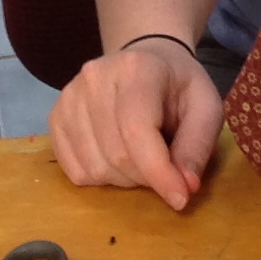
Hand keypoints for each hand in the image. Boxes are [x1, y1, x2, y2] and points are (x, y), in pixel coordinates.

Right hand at [49, 41, 224, 209]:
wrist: (144, 61)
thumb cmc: (177, 87)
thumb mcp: (206, 107)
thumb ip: (197, 145)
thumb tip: (185, 187)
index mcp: (137, 68)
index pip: (137, 130)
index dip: (158, 172)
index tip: (180, 198)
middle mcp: (95, 78)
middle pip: (116, 155)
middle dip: (147, 177)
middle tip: (164, 168)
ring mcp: (69, 97)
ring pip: (94, 168)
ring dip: (124, 180)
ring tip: (141, 158)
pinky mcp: (55, 117)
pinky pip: (74, 171)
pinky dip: (100, 178)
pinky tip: (116, 158)